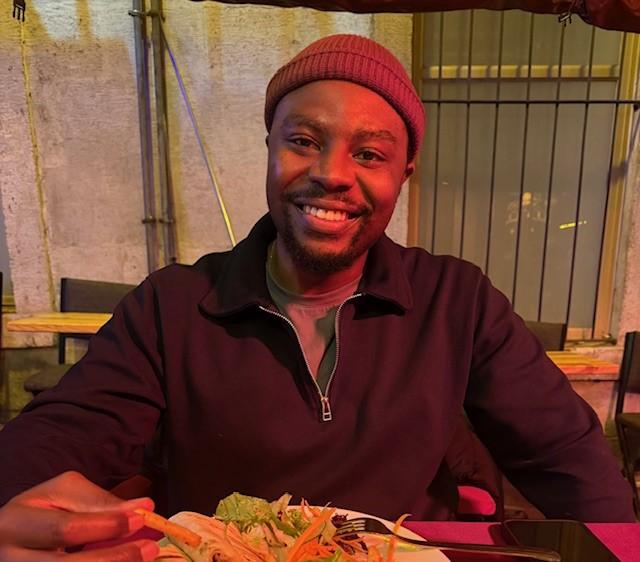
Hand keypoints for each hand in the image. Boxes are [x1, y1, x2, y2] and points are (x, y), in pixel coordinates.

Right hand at [0, 471, 159, 560]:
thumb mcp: (63, 494)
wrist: (12, 536)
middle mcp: (10, 558)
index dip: (107, 525)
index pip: (66, 528)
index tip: (141, 518)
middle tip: (149, 547)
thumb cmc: (42, 510)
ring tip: (142, 559)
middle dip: (114, 558)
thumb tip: (142, 507)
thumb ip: (99, 501)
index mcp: (15, 523)